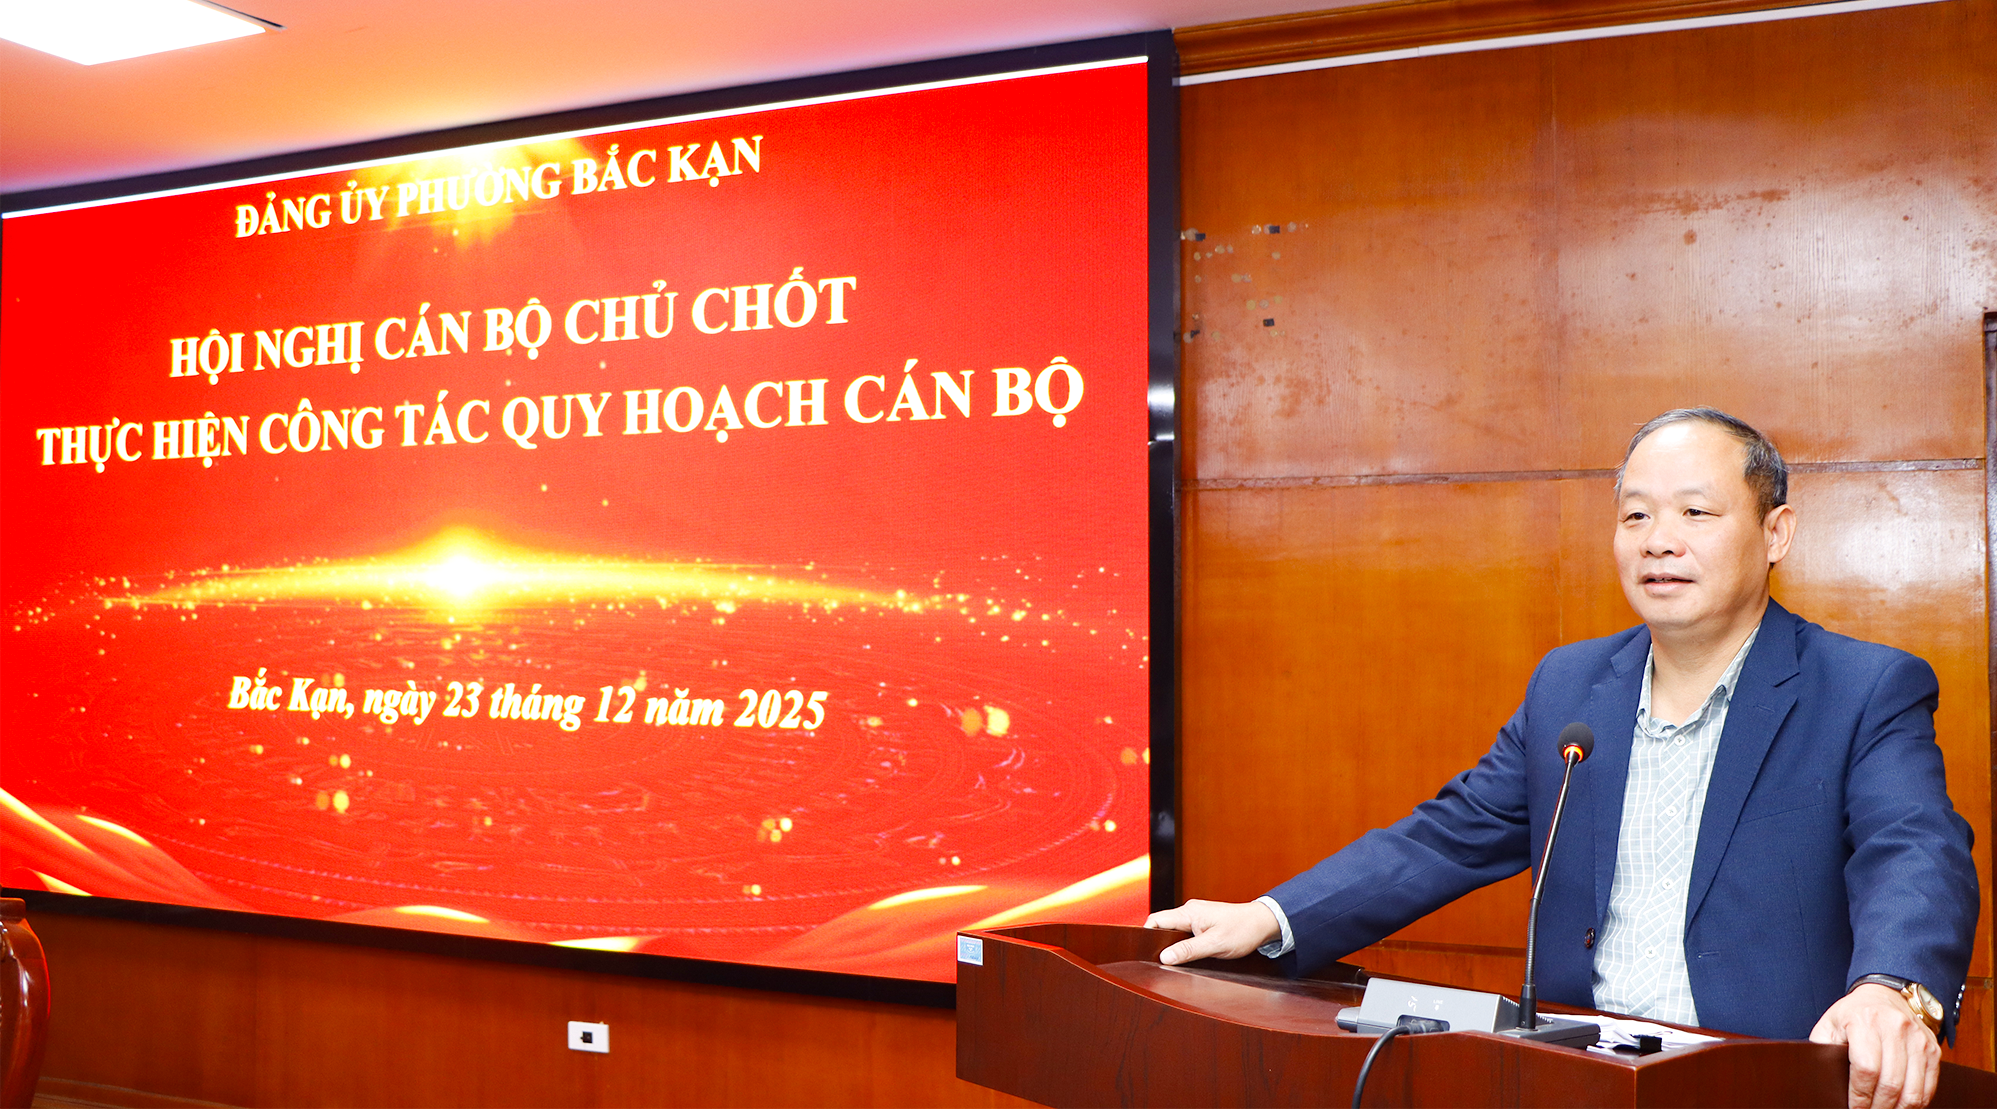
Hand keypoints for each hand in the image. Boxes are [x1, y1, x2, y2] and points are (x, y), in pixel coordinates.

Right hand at [1143, 898, 1280, 964]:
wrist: (1264, 923)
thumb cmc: (1243, 930)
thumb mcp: (1215, 945)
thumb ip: (1188, 951)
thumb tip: (1164, 957)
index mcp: (1189, 912)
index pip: (1156, 920)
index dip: (1146, 935)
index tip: (1146, 953)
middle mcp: (1190, 911)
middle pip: (1163, 925)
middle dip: (1159, 942)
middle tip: (1161, 961)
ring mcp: (1197, 915)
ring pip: (1174, 929)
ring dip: (1173, 943)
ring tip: (1176, 959)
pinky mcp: (1204, 921)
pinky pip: (1185, 931)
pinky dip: (1183, 942)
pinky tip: (1189, 953)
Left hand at [1809, 983, 1939, 1108]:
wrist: (1885, 994)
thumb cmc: (1852, 1014)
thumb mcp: (1829, 1025)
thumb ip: (1822, 1050)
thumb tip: (1819, 1080)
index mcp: (1864, 1020)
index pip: (1866, 1069)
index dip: (1860, 1096)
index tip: (1854, 1108)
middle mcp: (1895, 1027)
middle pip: (1891, 1083)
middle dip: (1878, 1108)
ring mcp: (1918, 1039)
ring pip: (1913, 1090)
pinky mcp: (1933, 1049)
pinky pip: (1929, 1087)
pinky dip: (1915, 1103)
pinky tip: (1900, 1105)